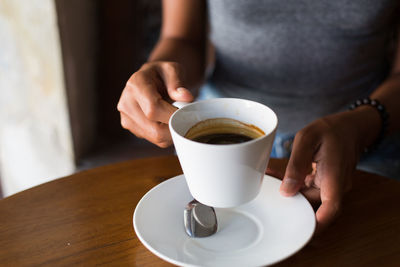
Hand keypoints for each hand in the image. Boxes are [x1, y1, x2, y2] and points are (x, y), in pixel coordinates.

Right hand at [117, 61, 193, 146]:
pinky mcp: (130, 127)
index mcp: (136, 85)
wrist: (149, 79)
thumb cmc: (162, 74)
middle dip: (175, 127)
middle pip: (155, 129)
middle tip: (186, 118)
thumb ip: (178, 82)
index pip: (153, 109)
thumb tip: (186, 98)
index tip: (187, 113)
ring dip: (172, 132)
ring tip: (176, 117)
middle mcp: (126, 103)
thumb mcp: (172, 69)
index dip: (173, 115)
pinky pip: (154, 140)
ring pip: (156, 138)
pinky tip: (167, 121)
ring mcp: (126, 117)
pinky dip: (166, 135)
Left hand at [279, 108, 379, 233]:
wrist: (349, 127)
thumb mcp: (307, 140)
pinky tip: (277, 175)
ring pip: (306, 198)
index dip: (315, 225)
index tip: (298, 231)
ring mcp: (330, 187)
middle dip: (288, 203)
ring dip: (288, 191)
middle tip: (266, 191)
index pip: (330, 210)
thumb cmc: (330, 130)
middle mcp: (335, 187)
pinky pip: (307, 190)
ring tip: (269, 177)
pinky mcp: (325, 184)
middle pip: (311, 206)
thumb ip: (296, 165)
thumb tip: (286, 191)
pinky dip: (293, 185)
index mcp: (334, 178)